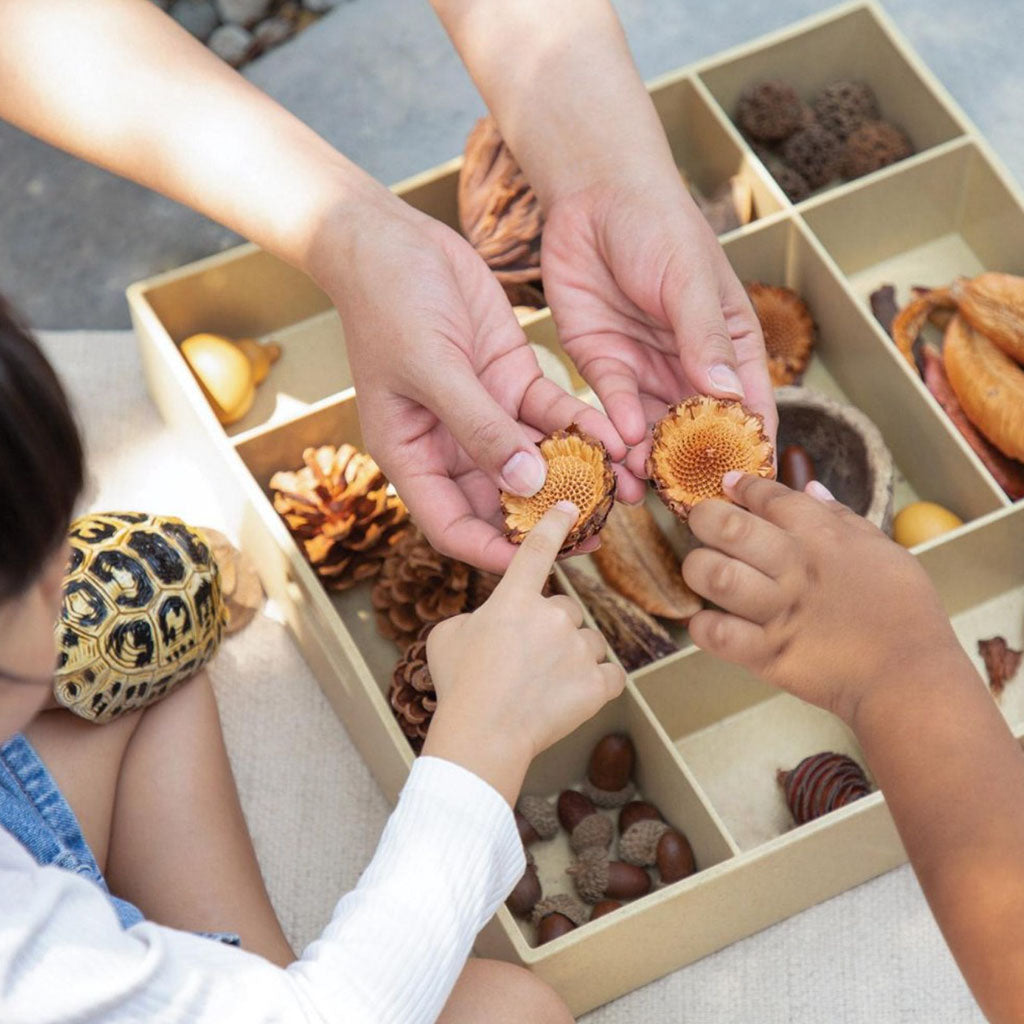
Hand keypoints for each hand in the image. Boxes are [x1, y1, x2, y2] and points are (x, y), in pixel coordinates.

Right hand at [318, 186, 635, 573]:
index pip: (453, 525)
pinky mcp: (512, 382)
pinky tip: (615, 437)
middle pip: (503, 502)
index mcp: (413, 456)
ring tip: (623, 490)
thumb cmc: (390, 305)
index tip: (539, 565)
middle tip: (598, 532)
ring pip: (537, 460)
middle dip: (548, 518)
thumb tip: (526, 484)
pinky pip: (552, 415)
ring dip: (577, 475)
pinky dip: (581, 427)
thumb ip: (479, 428)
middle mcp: (450, 445)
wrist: (395, 241)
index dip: (493, 552)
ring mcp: (485, 415)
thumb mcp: (432, 369)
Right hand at [423, 502, 625, 802]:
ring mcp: (578, 649)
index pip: (538, 549)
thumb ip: (476, 618)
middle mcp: (552, 615)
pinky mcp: (597, 684)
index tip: (568, 506)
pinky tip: (572, 697)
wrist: (482, 737)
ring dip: (573, 657)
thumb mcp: (447, 637)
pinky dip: (596, 684)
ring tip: (543, 686)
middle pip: (564, 608)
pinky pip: (610, 674)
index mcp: (513, 598)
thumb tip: (489, 622)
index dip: (554, 524)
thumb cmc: (459, 686)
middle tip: (526, 661)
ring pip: (588, 641)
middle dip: (550, 630)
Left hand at [540, 179, 776, 478]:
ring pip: (653, 428)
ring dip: (650, 459)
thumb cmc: (658, 224)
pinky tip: (620, 446)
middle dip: (692, 466)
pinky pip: (612, 408)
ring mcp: (645, 368)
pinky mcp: (604, 365)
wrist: (592, 196)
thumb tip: (727, 394)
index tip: (747, 485)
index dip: (749, 445)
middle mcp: (690, 365)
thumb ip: (704, 337)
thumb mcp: (689, 277)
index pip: (748, 405)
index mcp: (729, 345)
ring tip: (646, 490)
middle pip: (698, 429)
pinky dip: (616, 429)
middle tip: (688, 503)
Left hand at [681, 472, 959, 724]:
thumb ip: (842, 518)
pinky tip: (709, 622)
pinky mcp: (767, 654)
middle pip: (727, 526)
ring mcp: (777, 611)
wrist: (911, 678)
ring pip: (714, 575)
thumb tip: (810, 489)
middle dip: (704, 518)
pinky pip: (715, 633)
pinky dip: (702, 626)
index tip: (728, 486)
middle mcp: (794, 567)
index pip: (769, 496)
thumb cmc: (906, 612)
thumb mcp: (883, 550)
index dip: (741, 486)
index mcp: (822, 537)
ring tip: (703, 572)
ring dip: (699, 569)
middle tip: (704, 525)